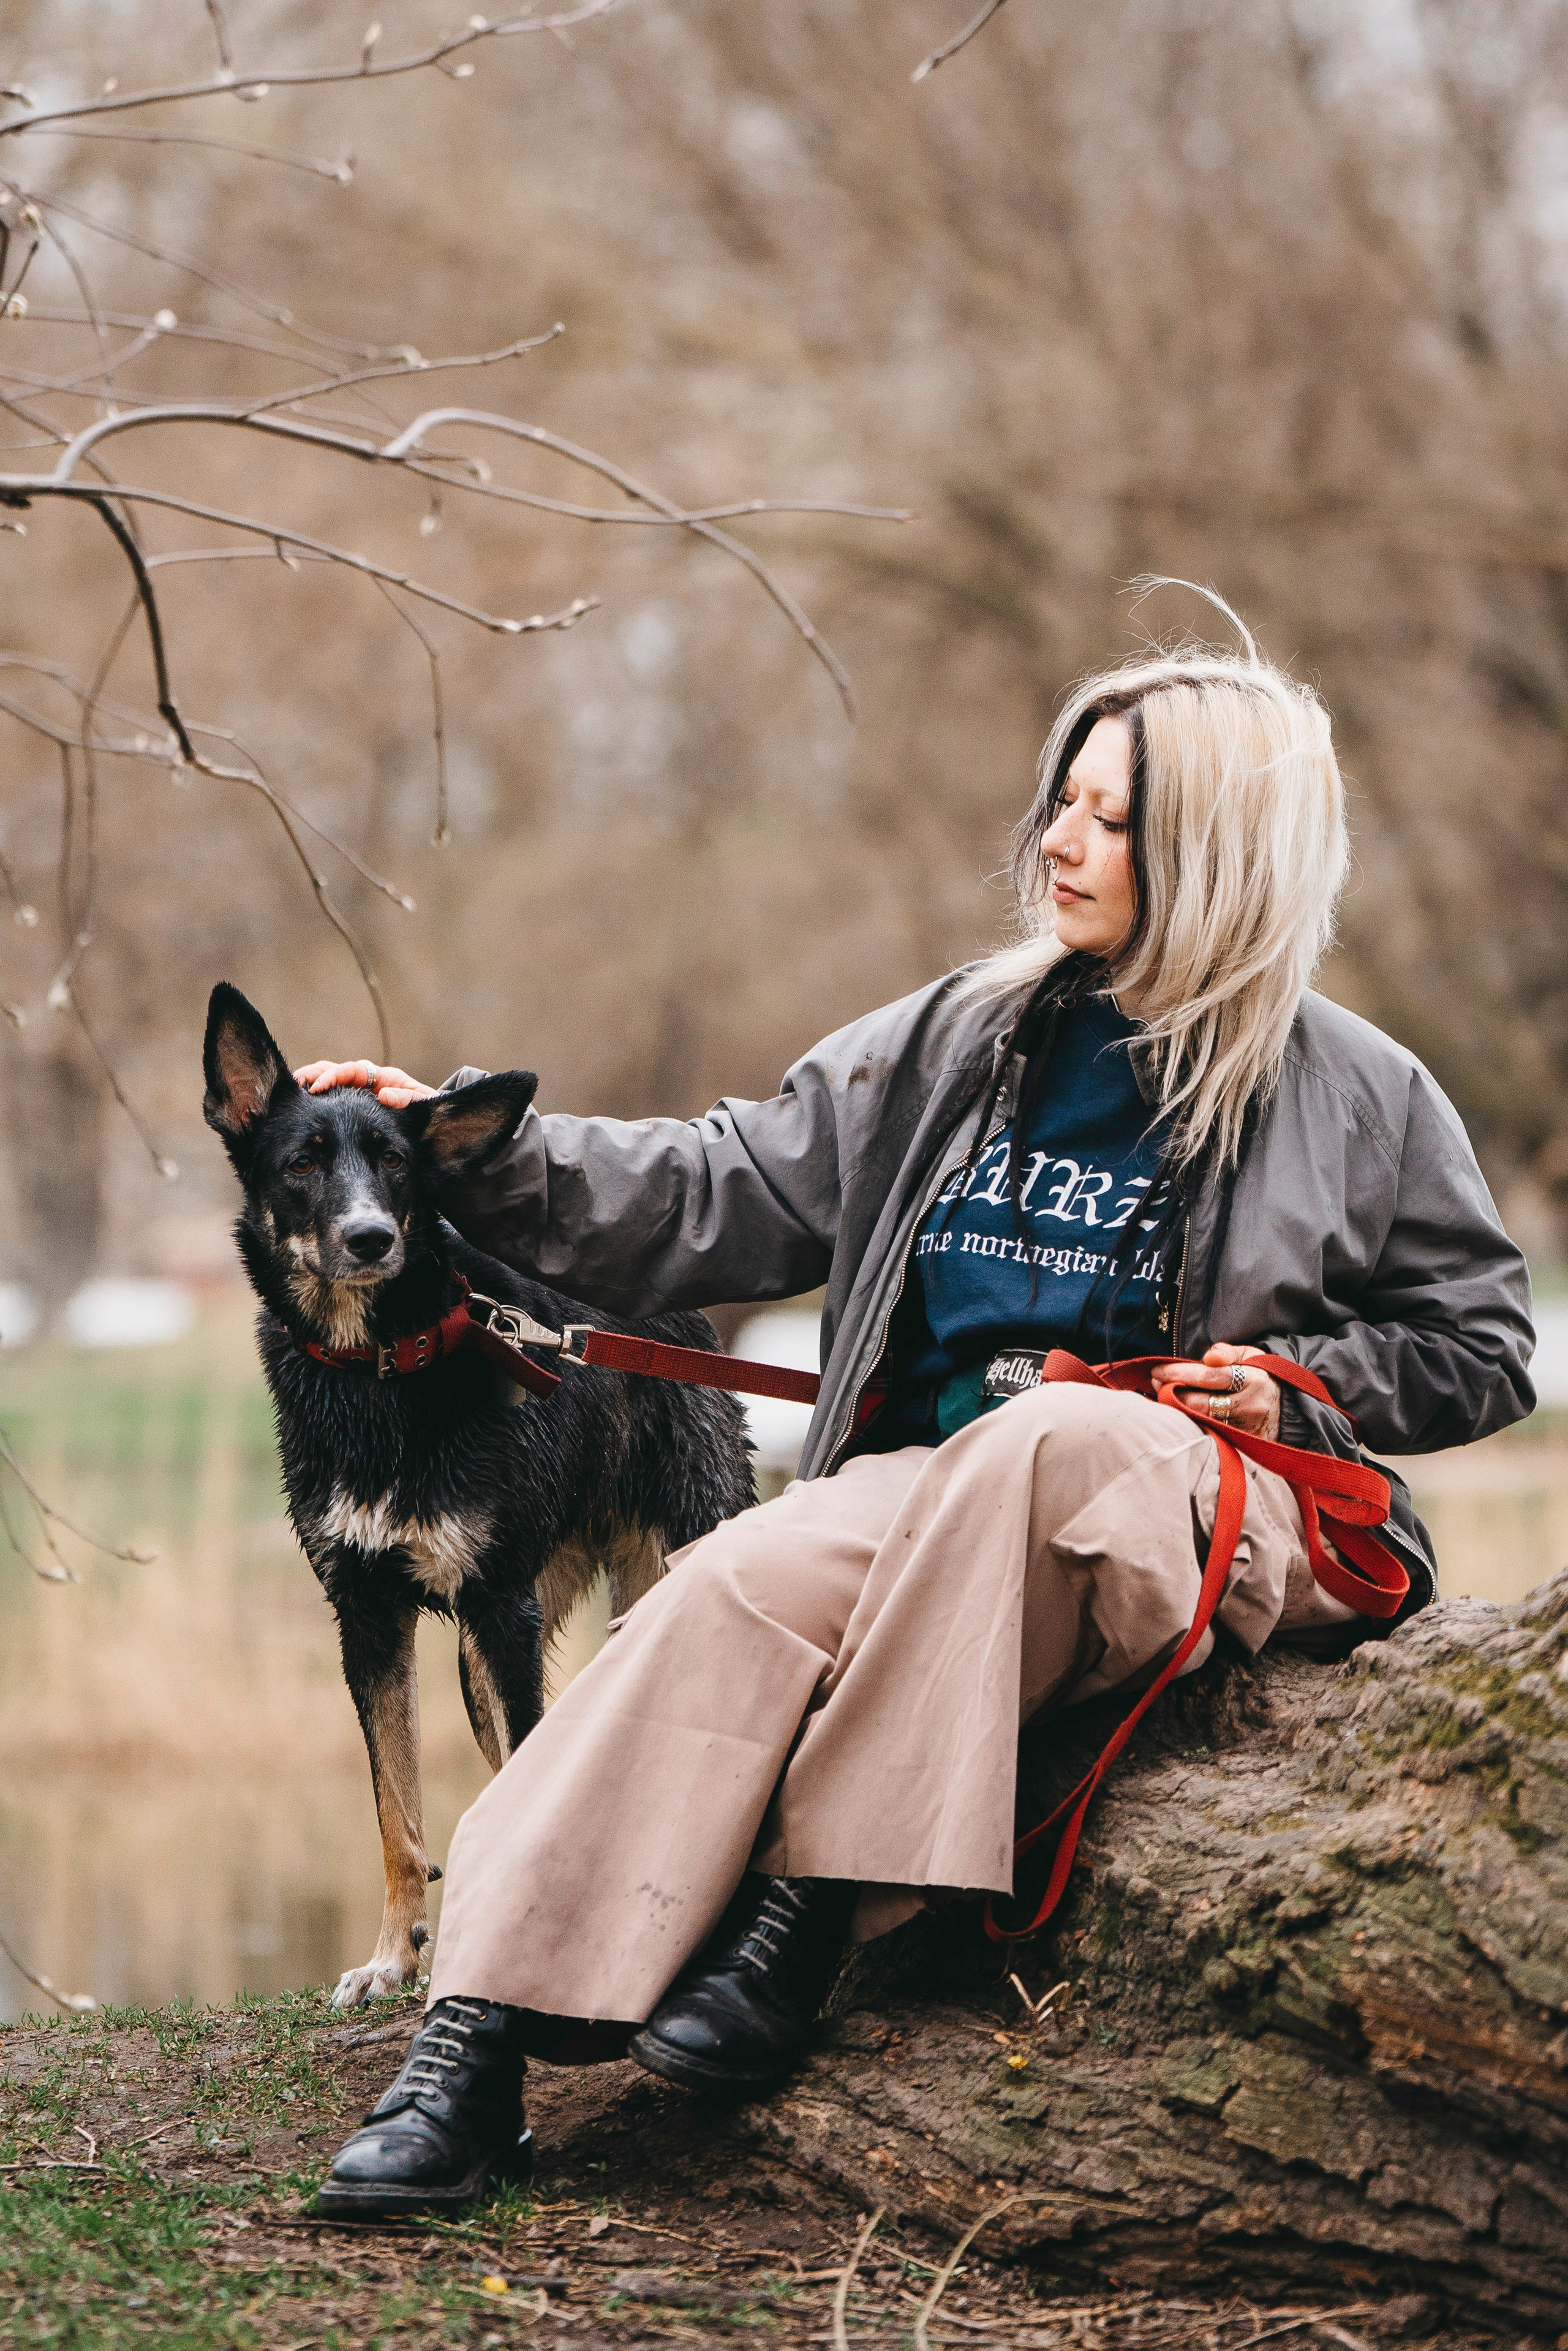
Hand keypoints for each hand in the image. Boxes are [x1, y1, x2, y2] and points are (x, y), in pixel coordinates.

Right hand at [292, 1057, 435, 1108]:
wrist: (432, 1130)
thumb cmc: (428, 1113)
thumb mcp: (423, 1104)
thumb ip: (408, 1099)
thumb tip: (386, 1095)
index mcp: (384, 1079)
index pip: (352, 1071)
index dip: (333, 1076)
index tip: (317, 1088)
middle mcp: (368, 1083)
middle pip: (334, 1071)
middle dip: (314, 1074)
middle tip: (295, 1083)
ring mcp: (359, 1096)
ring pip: (330, 1083)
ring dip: (311, 1085)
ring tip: (292, 1093)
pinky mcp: (354, 1109)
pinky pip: (332, 1101)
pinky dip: (316, 1101)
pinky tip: (300, 1109)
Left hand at [1147, 1343, 1280, 1439]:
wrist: (1288, 1409)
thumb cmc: (1262, 1377)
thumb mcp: (1251, 1356)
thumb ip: (1228, 1353)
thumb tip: (1209, 1356)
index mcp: (1253, 1379)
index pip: (1210, 1377)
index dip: (1180, 1373)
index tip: (1157, 1370)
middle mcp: (1250, 1405)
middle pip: (1201, 1403)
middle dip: (1172, 1392)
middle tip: (1155, 1382)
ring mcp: (1245, 1427)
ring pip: (1202, 1421)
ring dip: (1178, 1408)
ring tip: (1163, 1395)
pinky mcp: (1241, 1442)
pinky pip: (1210, 1433)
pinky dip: (1192, 1422)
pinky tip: (1180, 1411)